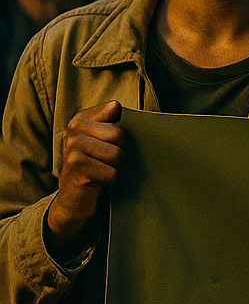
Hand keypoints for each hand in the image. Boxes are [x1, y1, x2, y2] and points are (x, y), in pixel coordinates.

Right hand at [46, 101, 125, 256]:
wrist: (74, 198)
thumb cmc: (95, 165)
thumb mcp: (103, 141)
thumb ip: (112, 121)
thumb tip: (116, 105)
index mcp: (80, 119)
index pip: (115, 110)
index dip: (120, 131)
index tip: (109, 141)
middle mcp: (73, 129)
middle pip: (118, 134)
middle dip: (120, 151)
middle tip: (106, 161)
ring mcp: (72, 147)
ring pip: (116, 154)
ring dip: (115, 167)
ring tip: (101, 170)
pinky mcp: (76, 166)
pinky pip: (111, 172)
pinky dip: (110, 180)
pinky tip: (97, 181)